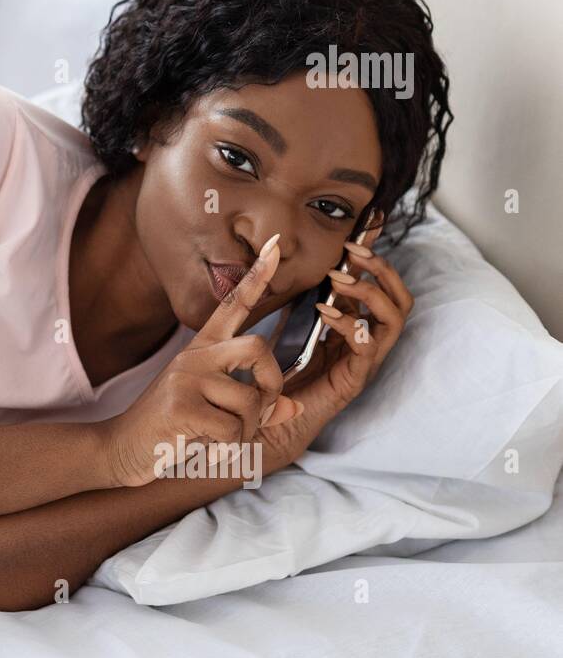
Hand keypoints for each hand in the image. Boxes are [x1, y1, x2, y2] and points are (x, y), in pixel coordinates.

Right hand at [103, 234, 299, 486]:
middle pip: (257, 347)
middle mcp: (194, 357)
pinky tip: (203, 445)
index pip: (233, 306)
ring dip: (247, 430)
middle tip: (262, 408)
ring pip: (250, 400)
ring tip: (221, 438)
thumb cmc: (169, 430)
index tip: (276, 246)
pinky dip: (229, 447)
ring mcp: (185, 379)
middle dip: (272, 383)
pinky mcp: (181, 406)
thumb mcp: (212, 412)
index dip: (257, 277)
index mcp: (201, 350)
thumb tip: (293, 408)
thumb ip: (253, 406)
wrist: (119, 448)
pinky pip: (233, 428)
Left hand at [259, 210, 413, 469]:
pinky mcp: (350, 383)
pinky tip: (328, 313)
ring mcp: (360, 365)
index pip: (377, 288)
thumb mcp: (279, 327)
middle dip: (382, 271)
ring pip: (393, 321)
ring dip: (370, 293)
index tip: (363, 231)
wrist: (257, 426)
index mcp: (348, 330)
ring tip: (338, 281)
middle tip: (353, 253)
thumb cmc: (266, 379)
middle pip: (399, 301)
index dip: (376, 260)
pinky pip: (368, 351)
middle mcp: (361, 345)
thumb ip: (290, 303)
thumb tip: (284, 259)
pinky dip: (353, 326)